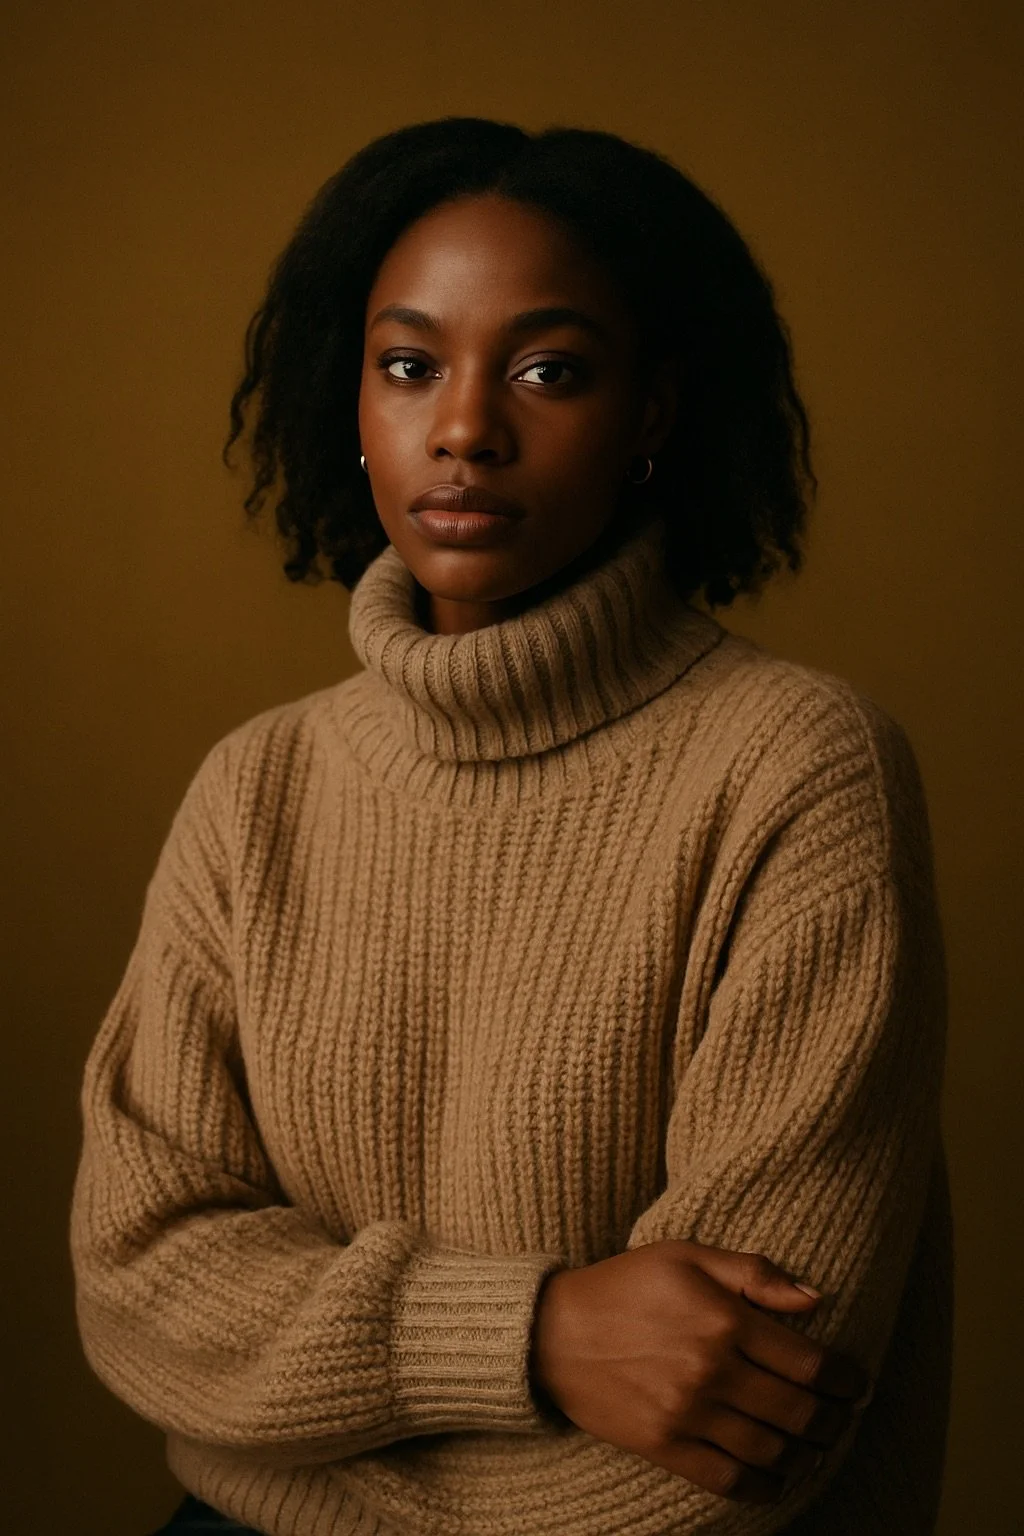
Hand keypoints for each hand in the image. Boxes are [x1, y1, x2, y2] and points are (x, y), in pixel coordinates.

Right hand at [529, 1239, 870, 1503]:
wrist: (553, 1331)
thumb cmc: (625, 1284)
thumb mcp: (687, 1255)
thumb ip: (754, 1273)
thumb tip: (816, 1299)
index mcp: (723, 1319)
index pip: (809, 1362)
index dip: (845, 1378)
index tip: (856, 1382)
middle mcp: (711, 1370)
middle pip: (799, 1412)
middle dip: (834, 1420)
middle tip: (843, 1417)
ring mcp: (687, 1413)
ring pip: (772, 1451)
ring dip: (807, 1455)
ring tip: (816, 1446)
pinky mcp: (664, 1446)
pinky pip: (729, 1480)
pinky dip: (764, 1487)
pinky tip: (778, 1477)